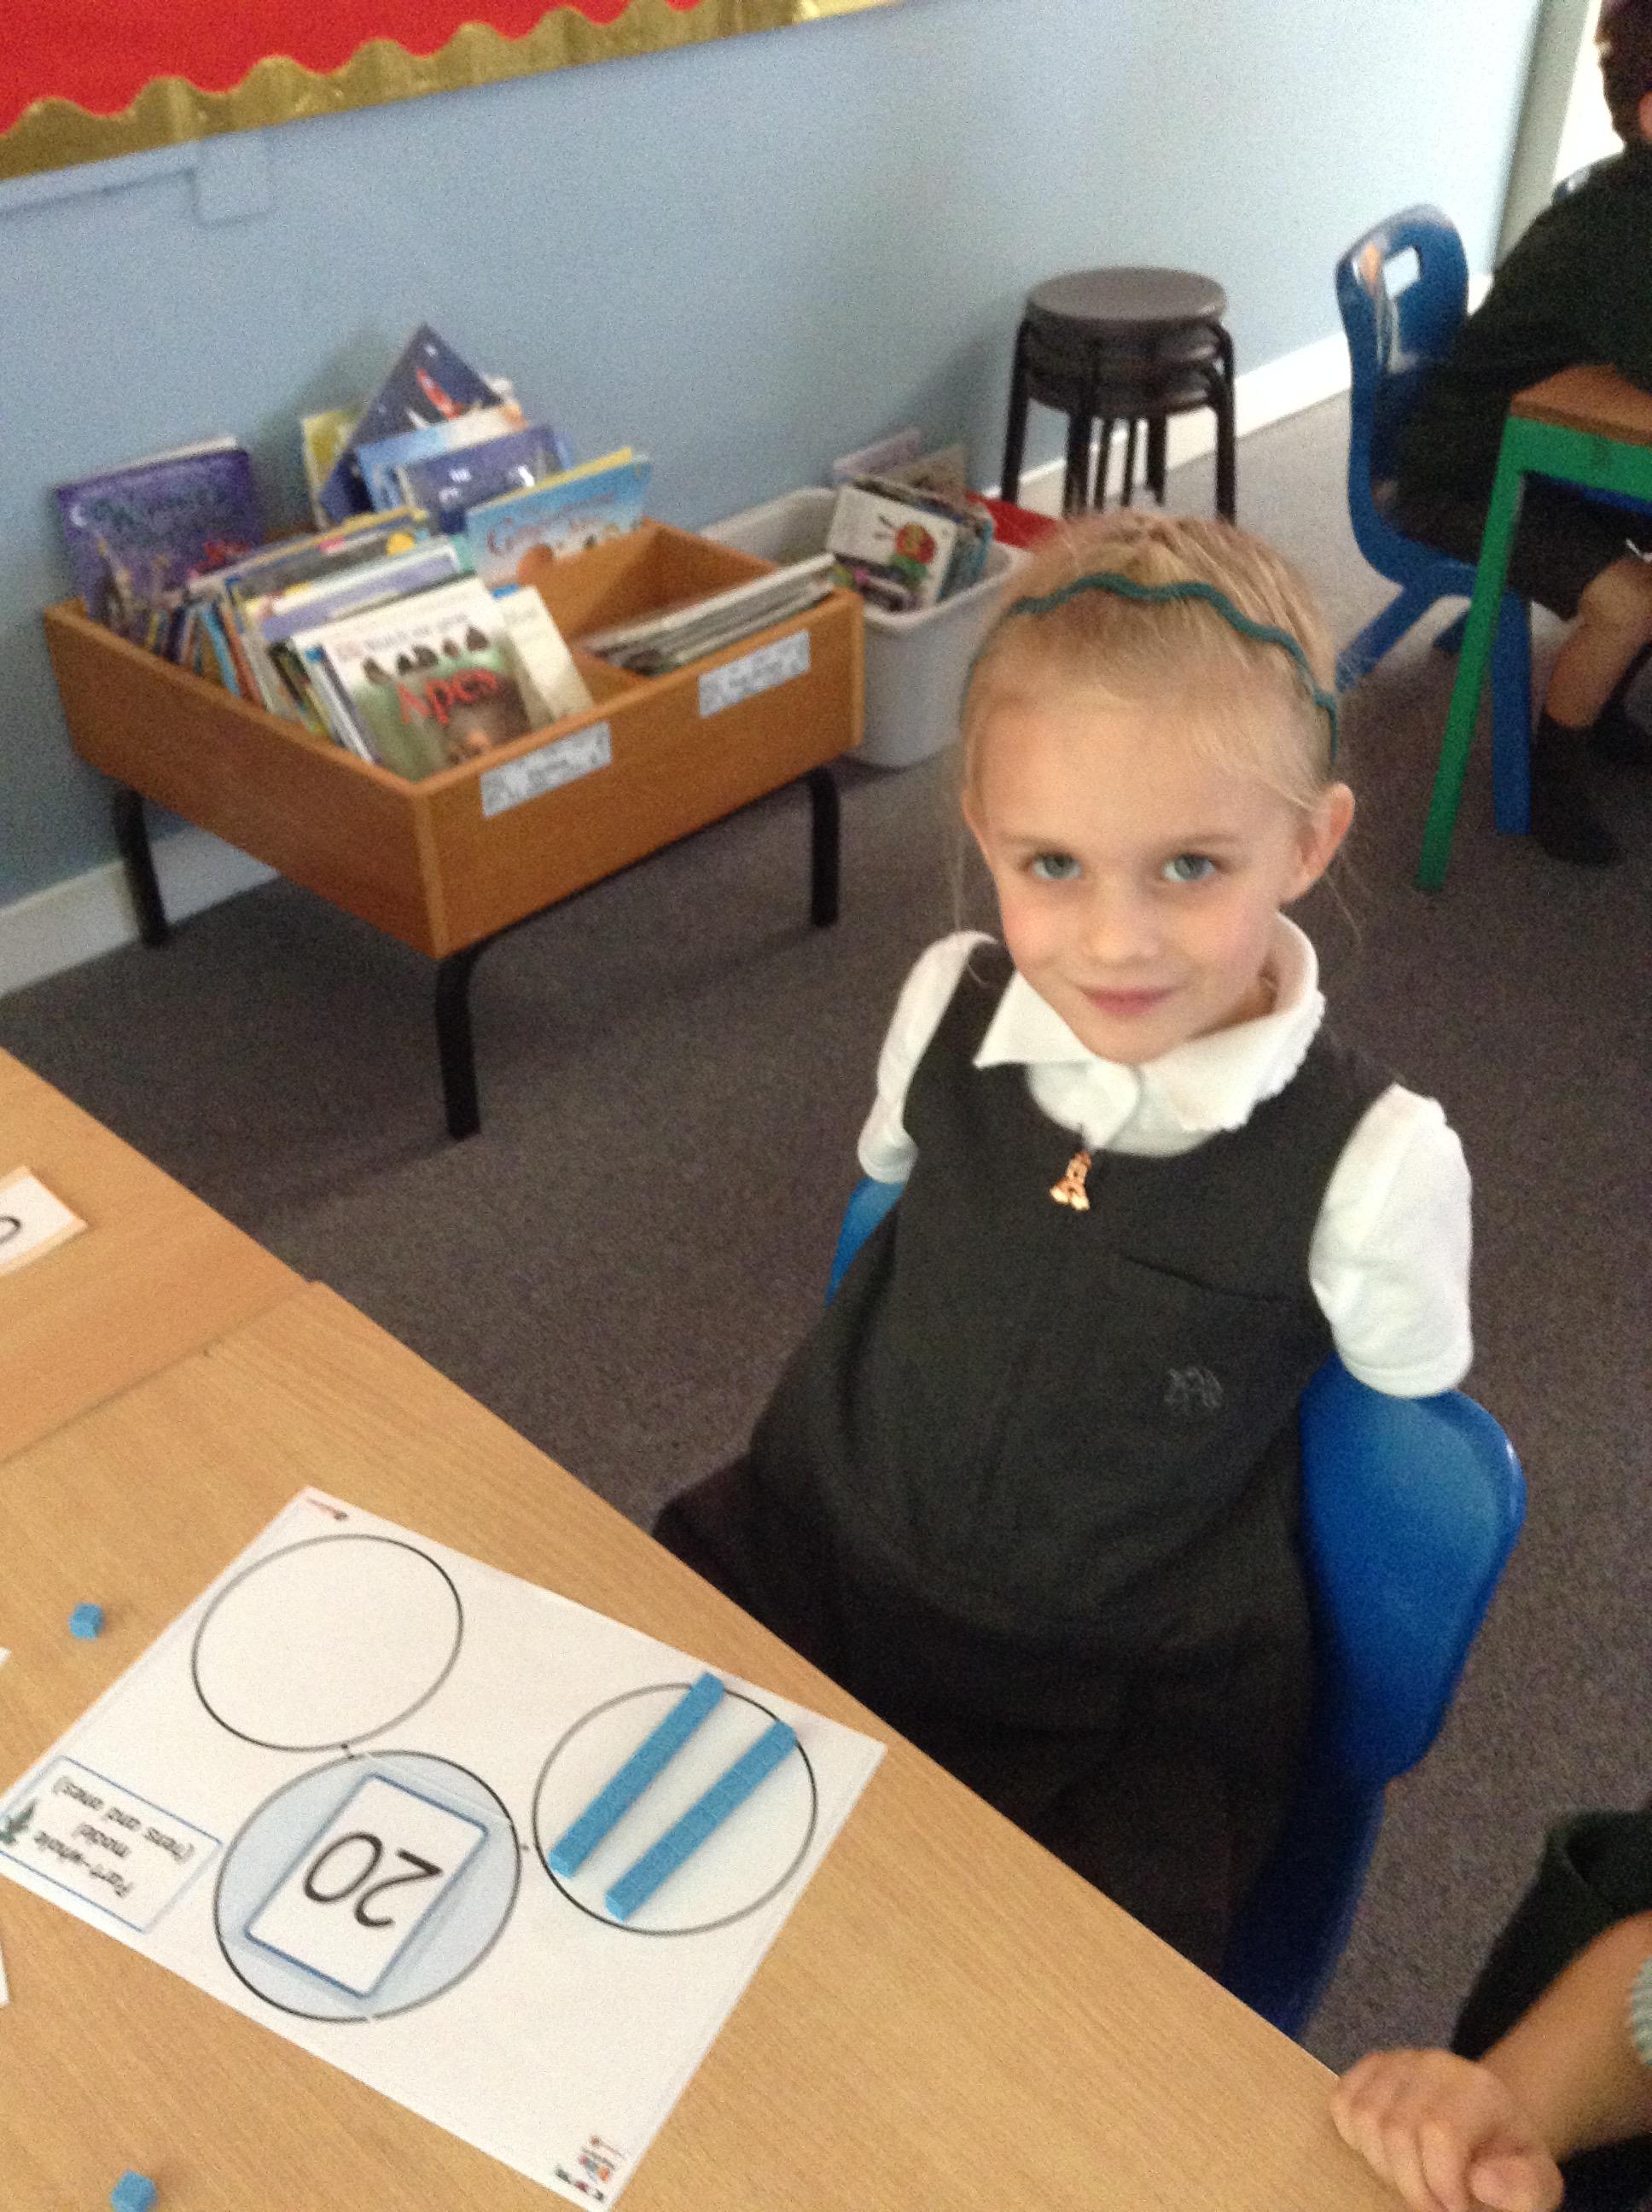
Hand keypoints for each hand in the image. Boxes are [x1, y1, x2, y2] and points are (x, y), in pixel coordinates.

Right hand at [1331, 2049, 1564, 2211]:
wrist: (1492, 2123)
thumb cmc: (1509, 2162)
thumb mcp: (1537, 2184)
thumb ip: (1522, 2189)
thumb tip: (1479, 2181)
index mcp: (1479, 2091)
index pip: (1439, 2134)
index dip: (1440, 2185)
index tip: (1456, 2208)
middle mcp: (1434, 2064)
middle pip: (1396, 2131)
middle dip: (1411, 2186)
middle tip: (1433, 2203)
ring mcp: (1398, 2061)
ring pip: (1363, 2119)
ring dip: (1383, 2166)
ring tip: (1414, 2178)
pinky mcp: (1371, 2066)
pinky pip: (1342, 2104)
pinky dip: (1356, 2139)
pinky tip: (1387, 2152)